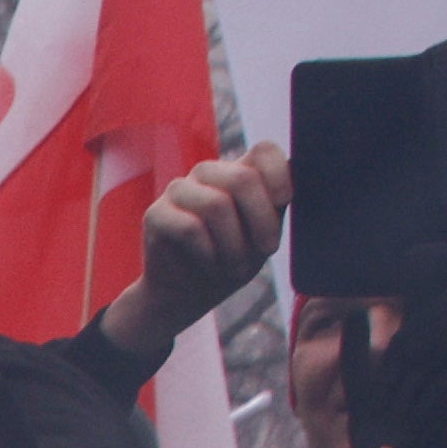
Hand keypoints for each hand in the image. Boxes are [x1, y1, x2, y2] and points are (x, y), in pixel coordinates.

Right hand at [118, 145, 288, 340]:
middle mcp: (209, 173)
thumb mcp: (264, 236)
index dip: (278, 174)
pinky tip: (209, 265)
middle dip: (260, 221)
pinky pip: (189, 227)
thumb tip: (291, 190)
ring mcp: (179, 190)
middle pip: (242, 178)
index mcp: (239, 171)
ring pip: (216, 204)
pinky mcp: (155, 213)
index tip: (284, 203)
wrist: (186, 296)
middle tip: (266, 251)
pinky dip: (207, 253)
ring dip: (233, 244)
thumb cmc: (231, 263)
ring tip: (234, 267)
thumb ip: (276, 208)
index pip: (264, 150)